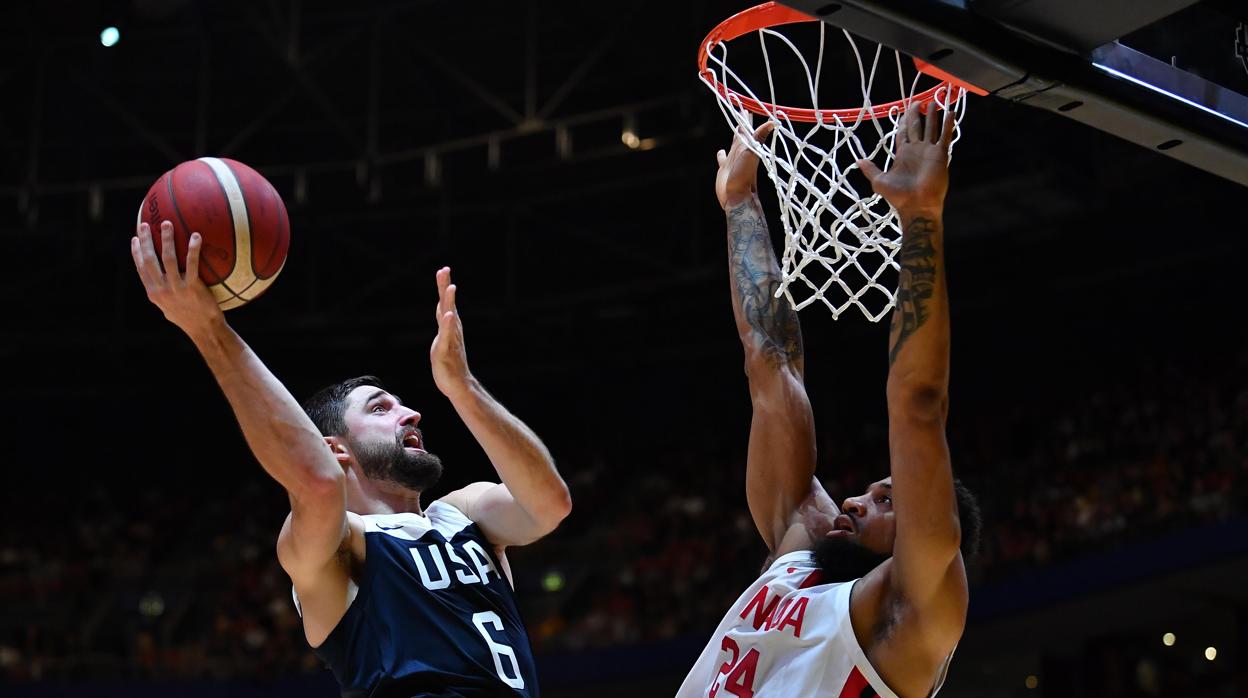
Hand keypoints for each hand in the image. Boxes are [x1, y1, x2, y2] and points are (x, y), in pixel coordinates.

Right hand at [131, 221, 222, 337]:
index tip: (134, 238)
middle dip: (145, 240)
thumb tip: (165, 278)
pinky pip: (191, 264)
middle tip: (146, 224)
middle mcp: (161, 289)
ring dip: (166, 239)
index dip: (136, 252)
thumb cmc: (190, 318)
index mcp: (153, 293)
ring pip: (167, 258)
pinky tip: (196, 236)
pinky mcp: (192, 288)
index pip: (141, 269)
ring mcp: (175, 288)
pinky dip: (192, 249)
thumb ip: (165, 292)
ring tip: (168, 224)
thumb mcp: (170, 307)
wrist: (205, 330)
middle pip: (149, 260)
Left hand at [430, 266, 471, 398]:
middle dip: (445, 286)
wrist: (458, 384)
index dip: (444, 286)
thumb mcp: (445, 340)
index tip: (443, 269)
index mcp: (449, 326)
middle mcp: (452, 329)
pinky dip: (448, 323)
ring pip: (449, 316)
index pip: (445, 302)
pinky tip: (449, 314)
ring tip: (451, 287)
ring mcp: (450, 339)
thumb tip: (446, 311)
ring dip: (449, 302)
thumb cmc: (451, 364)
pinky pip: (447, 334)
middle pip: (447, 304)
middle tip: (444, 270)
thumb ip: (445, 325)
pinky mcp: (446, 350)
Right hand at [715, 119, 775, 209]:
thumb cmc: (744, 175)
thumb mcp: (752, 153)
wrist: (737, 196)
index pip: (747, 128)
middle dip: (743, 123)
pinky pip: (722, 159)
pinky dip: (721, 154)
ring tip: (735, 129)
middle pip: (742, 134)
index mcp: (747, 147)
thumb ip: (759, 137)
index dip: (746, 118)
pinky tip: (721, 152)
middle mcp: (741, 152)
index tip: (746, 107)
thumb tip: (774, 121)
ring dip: (735, 136)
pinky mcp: (725, 169)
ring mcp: (733, 160)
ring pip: (734, 144)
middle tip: (742, 111)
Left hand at [858, 103, 953, 214]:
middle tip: (918, 101)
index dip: (904, 121)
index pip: (903, 132)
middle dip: (916, 114)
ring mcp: (929, 151)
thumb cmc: (898, 196)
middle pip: (917, 127)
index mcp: (903, 153)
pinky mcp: (940, 154)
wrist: (916, 205)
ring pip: (931, 128)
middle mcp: (916, 150)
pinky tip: (950, 112)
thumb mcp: (879, 181)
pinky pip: (945, 136)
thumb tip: (858, 160)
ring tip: (932, 102)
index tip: (905, 110)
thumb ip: (870, 169)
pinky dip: (948, 124)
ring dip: (932, 115)